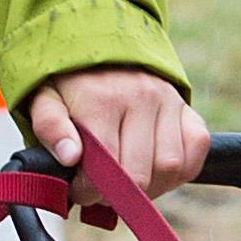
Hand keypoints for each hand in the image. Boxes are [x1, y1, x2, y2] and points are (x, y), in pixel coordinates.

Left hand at [28, 67, 208, 223]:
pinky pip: (196, 151)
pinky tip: (156, 171)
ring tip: (127, 182)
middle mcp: (141, 97)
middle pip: (140, 175)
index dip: (90, 191)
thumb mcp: (44, 99)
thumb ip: (50, 127)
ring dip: (150, 188)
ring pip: (170, 168)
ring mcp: (169, 101)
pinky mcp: (188, 109)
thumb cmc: (69, 84)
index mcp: (102, 99)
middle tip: (101, 191)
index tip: (79, 190)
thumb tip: (69, 156)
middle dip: (117, 195)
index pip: (105, 167)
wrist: (100, 45)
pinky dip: (181, 171)